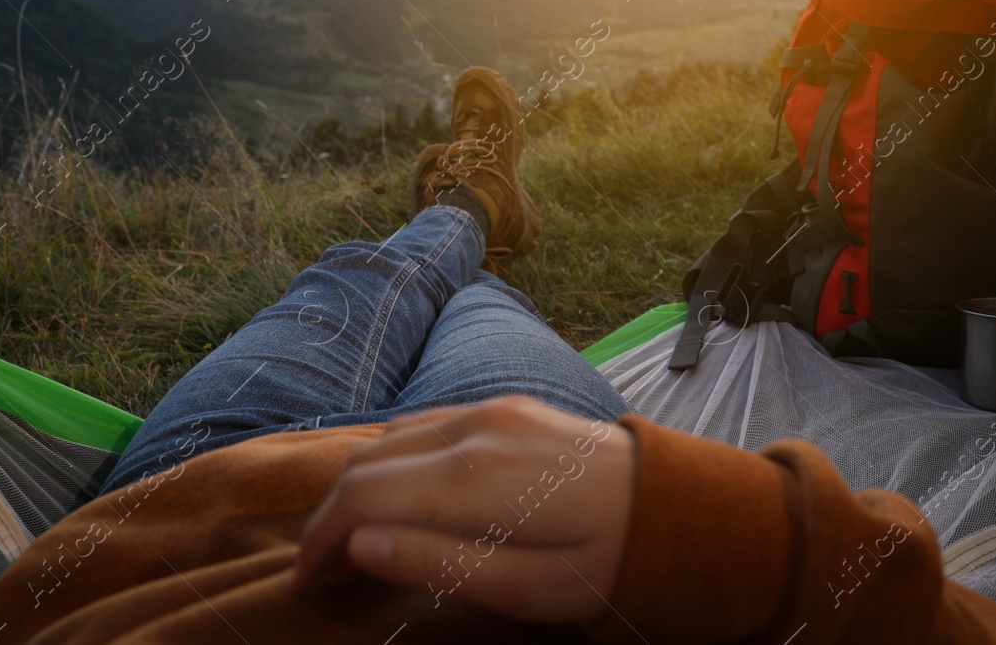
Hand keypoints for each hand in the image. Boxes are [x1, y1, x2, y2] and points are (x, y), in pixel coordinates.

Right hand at [294, 396, 635, 623]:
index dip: (322, 543)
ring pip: (391, 439)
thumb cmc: (611, 563)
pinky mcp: (506, 406)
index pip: (363, 498)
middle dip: (332, 518)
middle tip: (324, 576)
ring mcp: (491, 408)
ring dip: (360, 488)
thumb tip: (358, 545)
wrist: (687, 507)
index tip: (309, 586)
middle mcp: (474, 427)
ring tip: (355, 546)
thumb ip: (438, 563)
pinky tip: (396, 499)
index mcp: (475, 476)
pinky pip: (425, 426)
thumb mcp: (529, 588)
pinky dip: (393, 462)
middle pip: (368, 463)